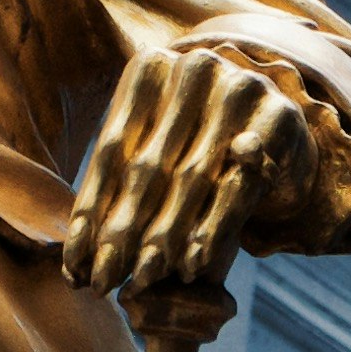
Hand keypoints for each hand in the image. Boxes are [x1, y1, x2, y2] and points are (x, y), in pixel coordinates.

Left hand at [64, 45, 319, 297]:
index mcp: (149, 68)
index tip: (74, 268)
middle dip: (123, 232)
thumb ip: (116, 191)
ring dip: (166, 235)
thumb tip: (72, 263)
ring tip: (143, 279)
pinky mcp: (279, 116)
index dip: (90, 213)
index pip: (111, 151)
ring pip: (194, 177)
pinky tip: (193, 262)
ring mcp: (240, 87)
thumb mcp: (152, 151)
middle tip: (104, 283)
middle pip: (149, 165)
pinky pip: (241, 182)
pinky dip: (214, 225)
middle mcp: (194, 68)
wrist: (273, 125)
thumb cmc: (195, 144)